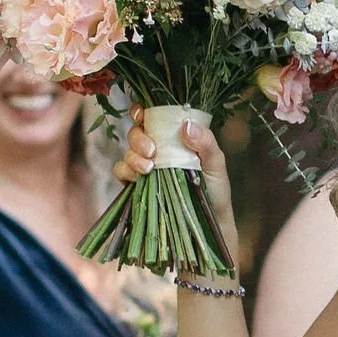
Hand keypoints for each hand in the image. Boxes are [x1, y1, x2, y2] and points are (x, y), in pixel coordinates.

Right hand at [122, 109, 240, 268]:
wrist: (207, 227)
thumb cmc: (215, 192)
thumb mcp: (216, 165)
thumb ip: (206, 143)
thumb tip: (186, 125)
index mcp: (176, 137)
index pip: (154, 115)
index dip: (143, 110)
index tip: (144, 114)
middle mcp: (158, 148)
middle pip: (137, 130)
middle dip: (139, 136)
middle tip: (152, 151)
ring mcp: (145, 166)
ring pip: (127, 150)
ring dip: (133, 155)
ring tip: (149, 168)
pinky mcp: (135, 185)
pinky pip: (120, 171)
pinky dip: (125, 170)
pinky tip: (139, 177)